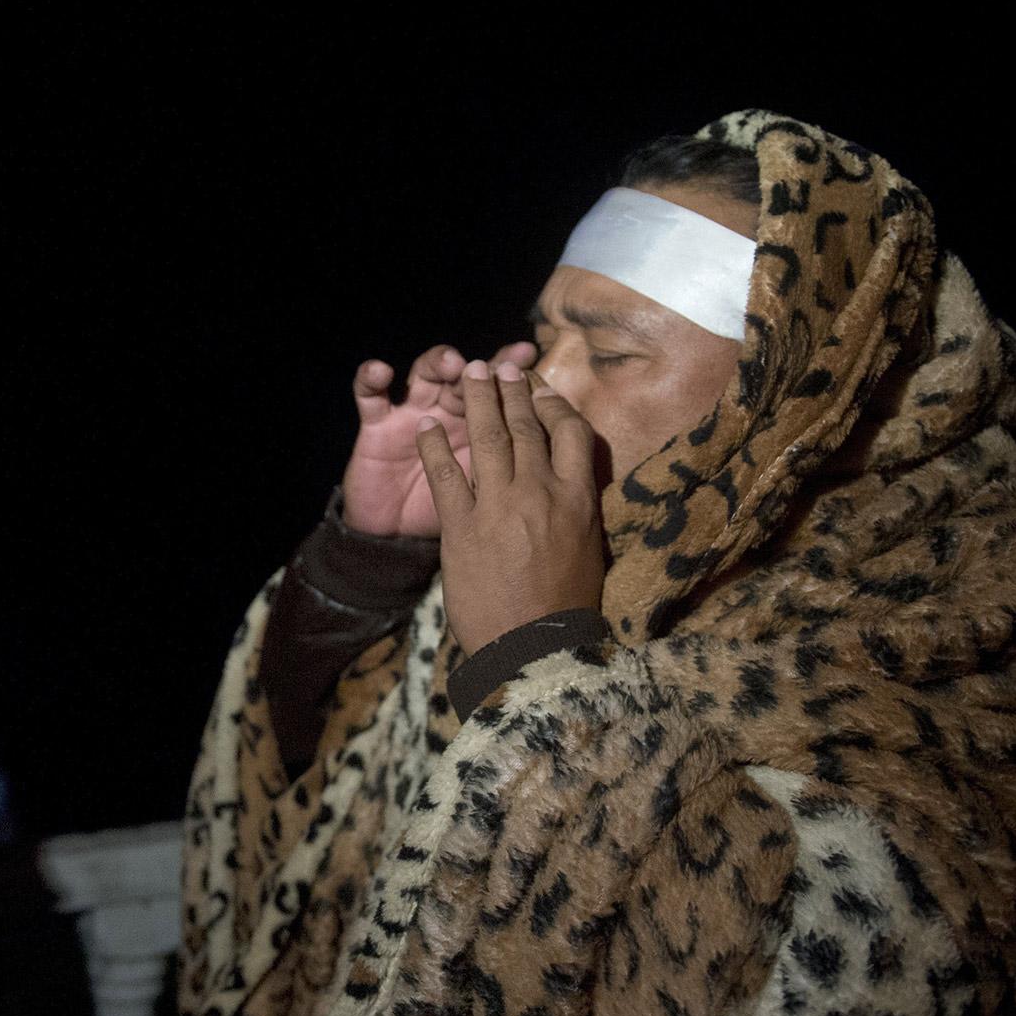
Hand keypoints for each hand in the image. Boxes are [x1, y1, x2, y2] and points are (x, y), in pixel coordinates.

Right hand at [341, 341, 537, 535]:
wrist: (396, 543)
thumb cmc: (453, 527)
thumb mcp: (491, 505)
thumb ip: (518, 475)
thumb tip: (562, 461)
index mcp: (486, 430)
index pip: (507, 398)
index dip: (516, 377)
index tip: (532, 359)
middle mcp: (452, 412)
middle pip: (472, 378)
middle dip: (487, 369)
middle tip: (500, 360)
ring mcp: (412, 412)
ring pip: (425, 373)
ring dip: (438, 363)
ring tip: (452, 363)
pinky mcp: (376, 425)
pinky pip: (370, 394)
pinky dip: (371, 378)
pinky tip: (381, 370)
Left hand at [416, 361, 605, 653]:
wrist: (533, 649)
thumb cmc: (566, 606)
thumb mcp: (589, 548)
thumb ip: (579, 508)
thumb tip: (574, 481)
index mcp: (580, 499)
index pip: (571, 432)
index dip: (552, 404)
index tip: (539, 389)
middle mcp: (542, 493)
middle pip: (526, 426)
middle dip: (510, 391)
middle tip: (497, 366)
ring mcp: (501, 508)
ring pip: (488, 439)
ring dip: (475, 401)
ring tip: (466, 374)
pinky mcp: (463, 528)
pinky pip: (445, 475)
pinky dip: (434, 446)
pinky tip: (426, 425)